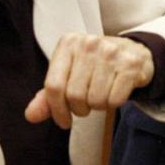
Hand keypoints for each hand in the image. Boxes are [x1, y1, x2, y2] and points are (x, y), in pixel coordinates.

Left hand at [25, 34, 154, 128]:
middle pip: (74, 95)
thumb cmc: (94, 66)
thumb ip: (48, 95)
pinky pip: (115, 100)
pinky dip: (114, 103)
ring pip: (96, 100)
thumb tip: (31, 115)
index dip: (57, 110)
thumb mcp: (68, 74)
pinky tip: (115, 91)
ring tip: (102, 95)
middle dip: (80, 109)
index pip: (53, 86)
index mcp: (68, 43)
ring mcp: (111, 52)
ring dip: (98, 106)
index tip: (64, 121)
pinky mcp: (130, 64)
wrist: (133, 52)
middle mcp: (89, 43)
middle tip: (87, 105)